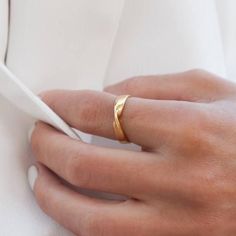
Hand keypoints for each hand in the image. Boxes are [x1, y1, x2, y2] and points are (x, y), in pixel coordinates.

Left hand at [29, 69, 235, 234]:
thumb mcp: (209, 91)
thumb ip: (153, 86)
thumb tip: (106, 94)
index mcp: (189, 131)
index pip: (102, 113)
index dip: (65, 105)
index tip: (48, 102)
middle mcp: (182, 181)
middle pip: (86, 166)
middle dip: (49, 146)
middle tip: (40, 134)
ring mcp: (178, 224)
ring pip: (90, 219)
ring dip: (52, 193)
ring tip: (40, 172)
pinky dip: (81, 221)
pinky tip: (73, 203)